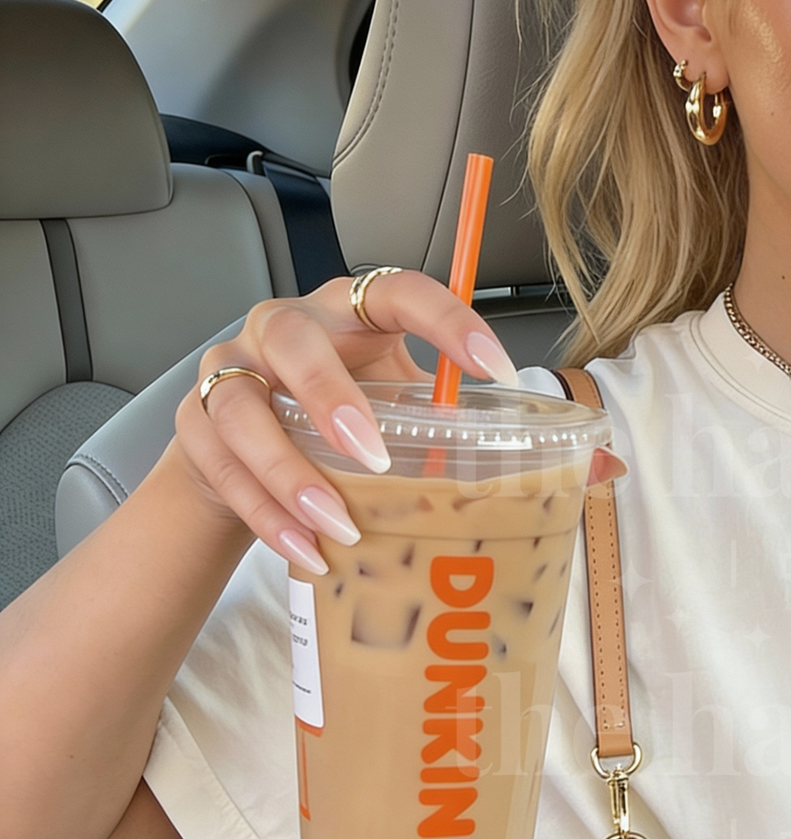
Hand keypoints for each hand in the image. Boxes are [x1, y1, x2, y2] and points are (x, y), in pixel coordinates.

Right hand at [174, 270, 520, 574]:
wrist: (241, 444)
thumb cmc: (334, 415)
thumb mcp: (392, 401)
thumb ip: (443, 418)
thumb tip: (547, 465)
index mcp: (347, 311)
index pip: (399, 291)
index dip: (449, 321)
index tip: (497, 370)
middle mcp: (281, 328)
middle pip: (293, 341)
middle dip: (330, 397)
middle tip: (373, 457)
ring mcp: (228, 370)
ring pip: (242, 410)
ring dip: (290, 473)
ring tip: (339, 526)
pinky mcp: (195, 423)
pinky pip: (223, 467)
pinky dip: (266, 514)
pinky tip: (306, 548)